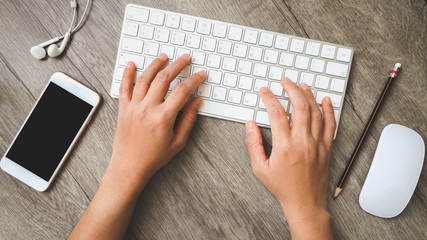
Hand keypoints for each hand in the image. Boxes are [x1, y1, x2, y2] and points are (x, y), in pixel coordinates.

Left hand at [106, 53, 205, 192]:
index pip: (182, 91)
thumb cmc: (153, 157)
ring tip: (164, 57)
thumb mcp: (177, 142)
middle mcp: (147, 108)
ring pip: (145, 78)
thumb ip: (188, 119)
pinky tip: (132, 64)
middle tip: (185, 59)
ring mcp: (133, 107)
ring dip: (156, 64)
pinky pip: (124, 86)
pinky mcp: (123, 109)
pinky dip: (127, 74)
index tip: (200, 75)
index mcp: (163, 117)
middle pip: (164, 78)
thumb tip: (196, 102)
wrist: (129, 167)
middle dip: (177, 65)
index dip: (193, 80)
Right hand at [245, 78, 335, 238]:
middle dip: (291, 89)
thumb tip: (250, 125)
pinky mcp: (326, 148)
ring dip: (308, 95)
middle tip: (285, 81)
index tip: (265, 91)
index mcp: (284, 146)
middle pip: (299, 106)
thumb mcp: (260, 168)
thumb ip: (253, 144)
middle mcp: (302, 141)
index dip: (269, 98)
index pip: (276, 113)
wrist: (305, 203)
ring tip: (301, 86)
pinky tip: (325, 100)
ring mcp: (317, 143)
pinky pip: (330, 124)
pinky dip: (328, 110)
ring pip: (315, 112)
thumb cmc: (282, 187)